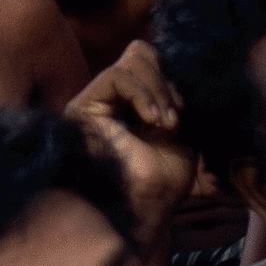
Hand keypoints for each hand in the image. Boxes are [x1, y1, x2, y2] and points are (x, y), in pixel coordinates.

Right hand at [67, 41, 195, 241]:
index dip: (169, 79)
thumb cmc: (163, 181)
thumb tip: (169, 65)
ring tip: (166, 124)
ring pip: (129, 62)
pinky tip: (153, 120)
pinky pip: (116, 75)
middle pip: (139, 55)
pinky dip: (142, 92)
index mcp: (130, 104)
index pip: (146, 61)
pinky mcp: (82, 107)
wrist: (147, 210)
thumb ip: (170, 98)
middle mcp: (108, 100)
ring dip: (158, 92)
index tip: (182, 112)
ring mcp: (92, 103)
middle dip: (165, 83)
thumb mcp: (177, 130)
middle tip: (174, 120)